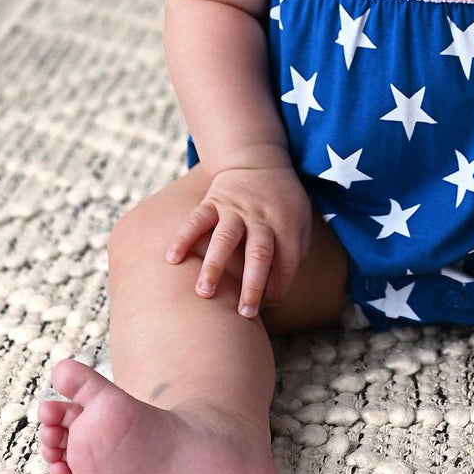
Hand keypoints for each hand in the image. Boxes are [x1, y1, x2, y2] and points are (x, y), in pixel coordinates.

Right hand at [165, 148, 312, 319]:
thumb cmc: (282, 200)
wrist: (259, 159)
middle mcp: (261, 218)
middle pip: (259, 254)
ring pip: (225, 238)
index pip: (286, 263)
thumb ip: (297, 250)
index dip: (278, 287)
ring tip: (204, 293)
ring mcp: (236, 209)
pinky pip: (197, 219)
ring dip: (215, 266)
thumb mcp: (302, 219)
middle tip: (244, 314)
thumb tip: (279, 288)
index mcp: (286, 225)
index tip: (266, 306)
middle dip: (252, 285)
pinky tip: (171, 258)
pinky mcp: (213, 201)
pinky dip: (184, 237)